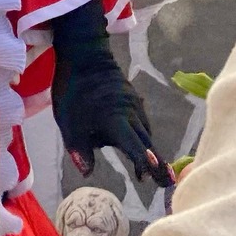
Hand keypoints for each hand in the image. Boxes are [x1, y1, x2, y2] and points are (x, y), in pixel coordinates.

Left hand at [50, 2, 172, 188]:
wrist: (84, 53)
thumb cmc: (73, 90)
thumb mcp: (68, 122)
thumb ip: (78, 148)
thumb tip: (87, 173)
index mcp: (116, 120)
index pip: (134, 146)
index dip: (144, 162)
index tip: (154, 178)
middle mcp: (131, 113)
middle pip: (147, 142)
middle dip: (157, 163)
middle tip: (168, 183)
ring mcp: (134, 104)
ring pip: (145, 131)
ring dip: (150, 149)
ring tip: (153, 168)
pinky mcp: (132, 98)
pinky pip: (141, 121)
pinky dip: (142, 135)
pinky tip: (138, 141)